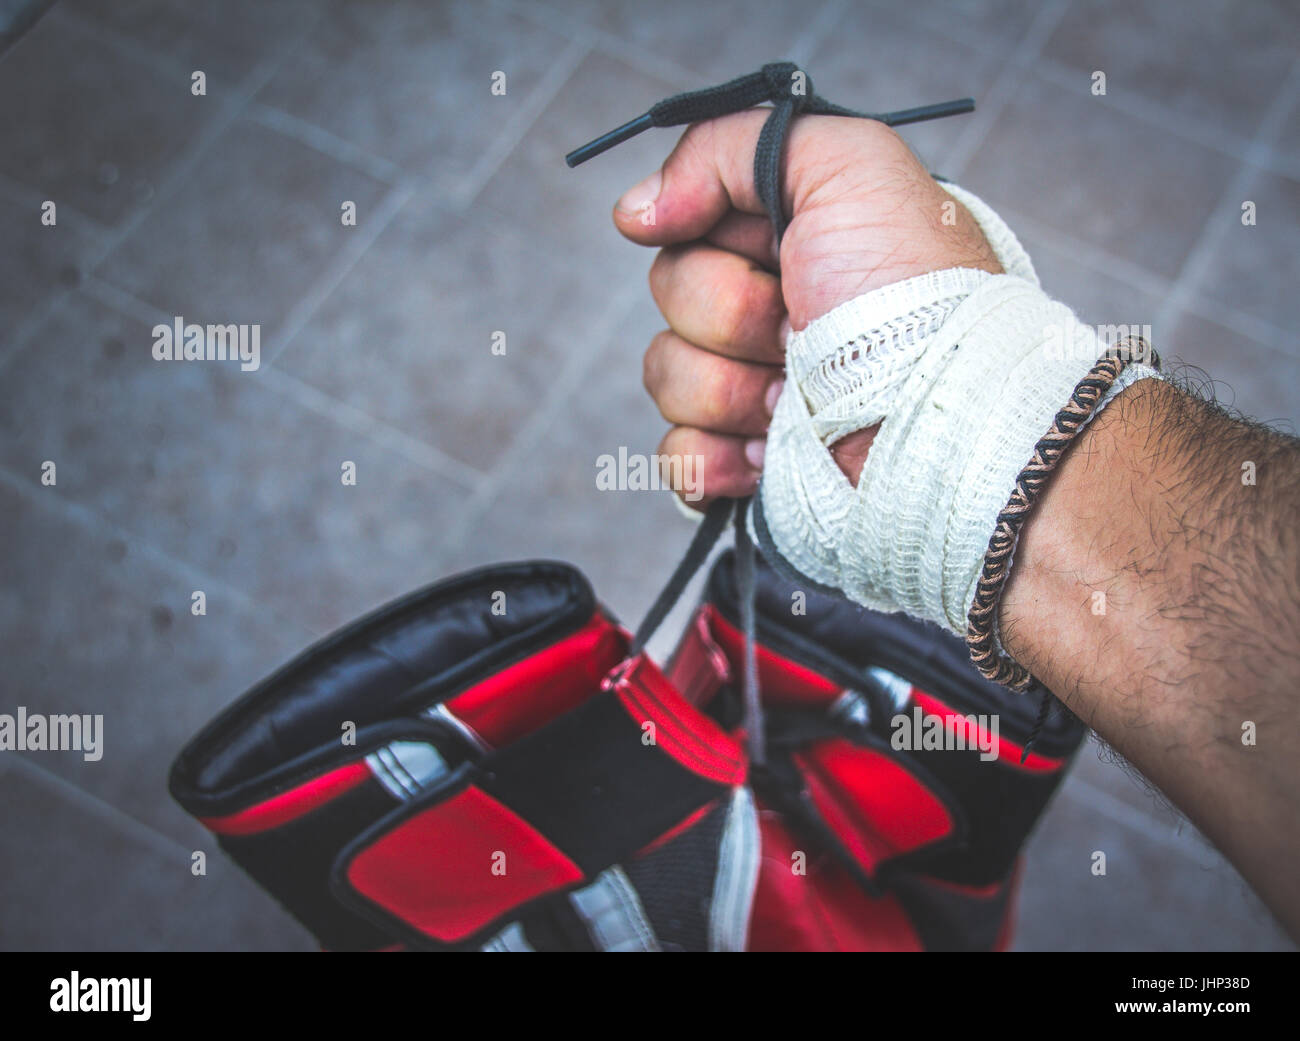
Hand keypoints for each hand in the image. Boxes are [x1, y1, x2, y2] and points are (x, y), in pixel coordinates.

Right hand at [614, 109, 1000, 504]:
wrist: (939, 421)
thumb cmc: (911, 294)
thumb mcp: (846, 166)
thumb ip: (731, 146)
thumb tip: (635, 210)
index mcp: (792, 238)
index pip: (692, 220)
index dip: (706, 231)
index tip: (763, 245)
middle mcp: (771, 307)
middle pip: (672, 294)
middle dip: (730, 313)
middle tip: (800, 324)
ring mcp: (755, 387)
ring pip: (667, 374)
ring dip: (727, 388)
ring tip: (795, 398)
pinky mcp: (748, 458)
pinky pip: (677, 454)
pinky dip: (708, 458)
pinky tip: (762, 452)